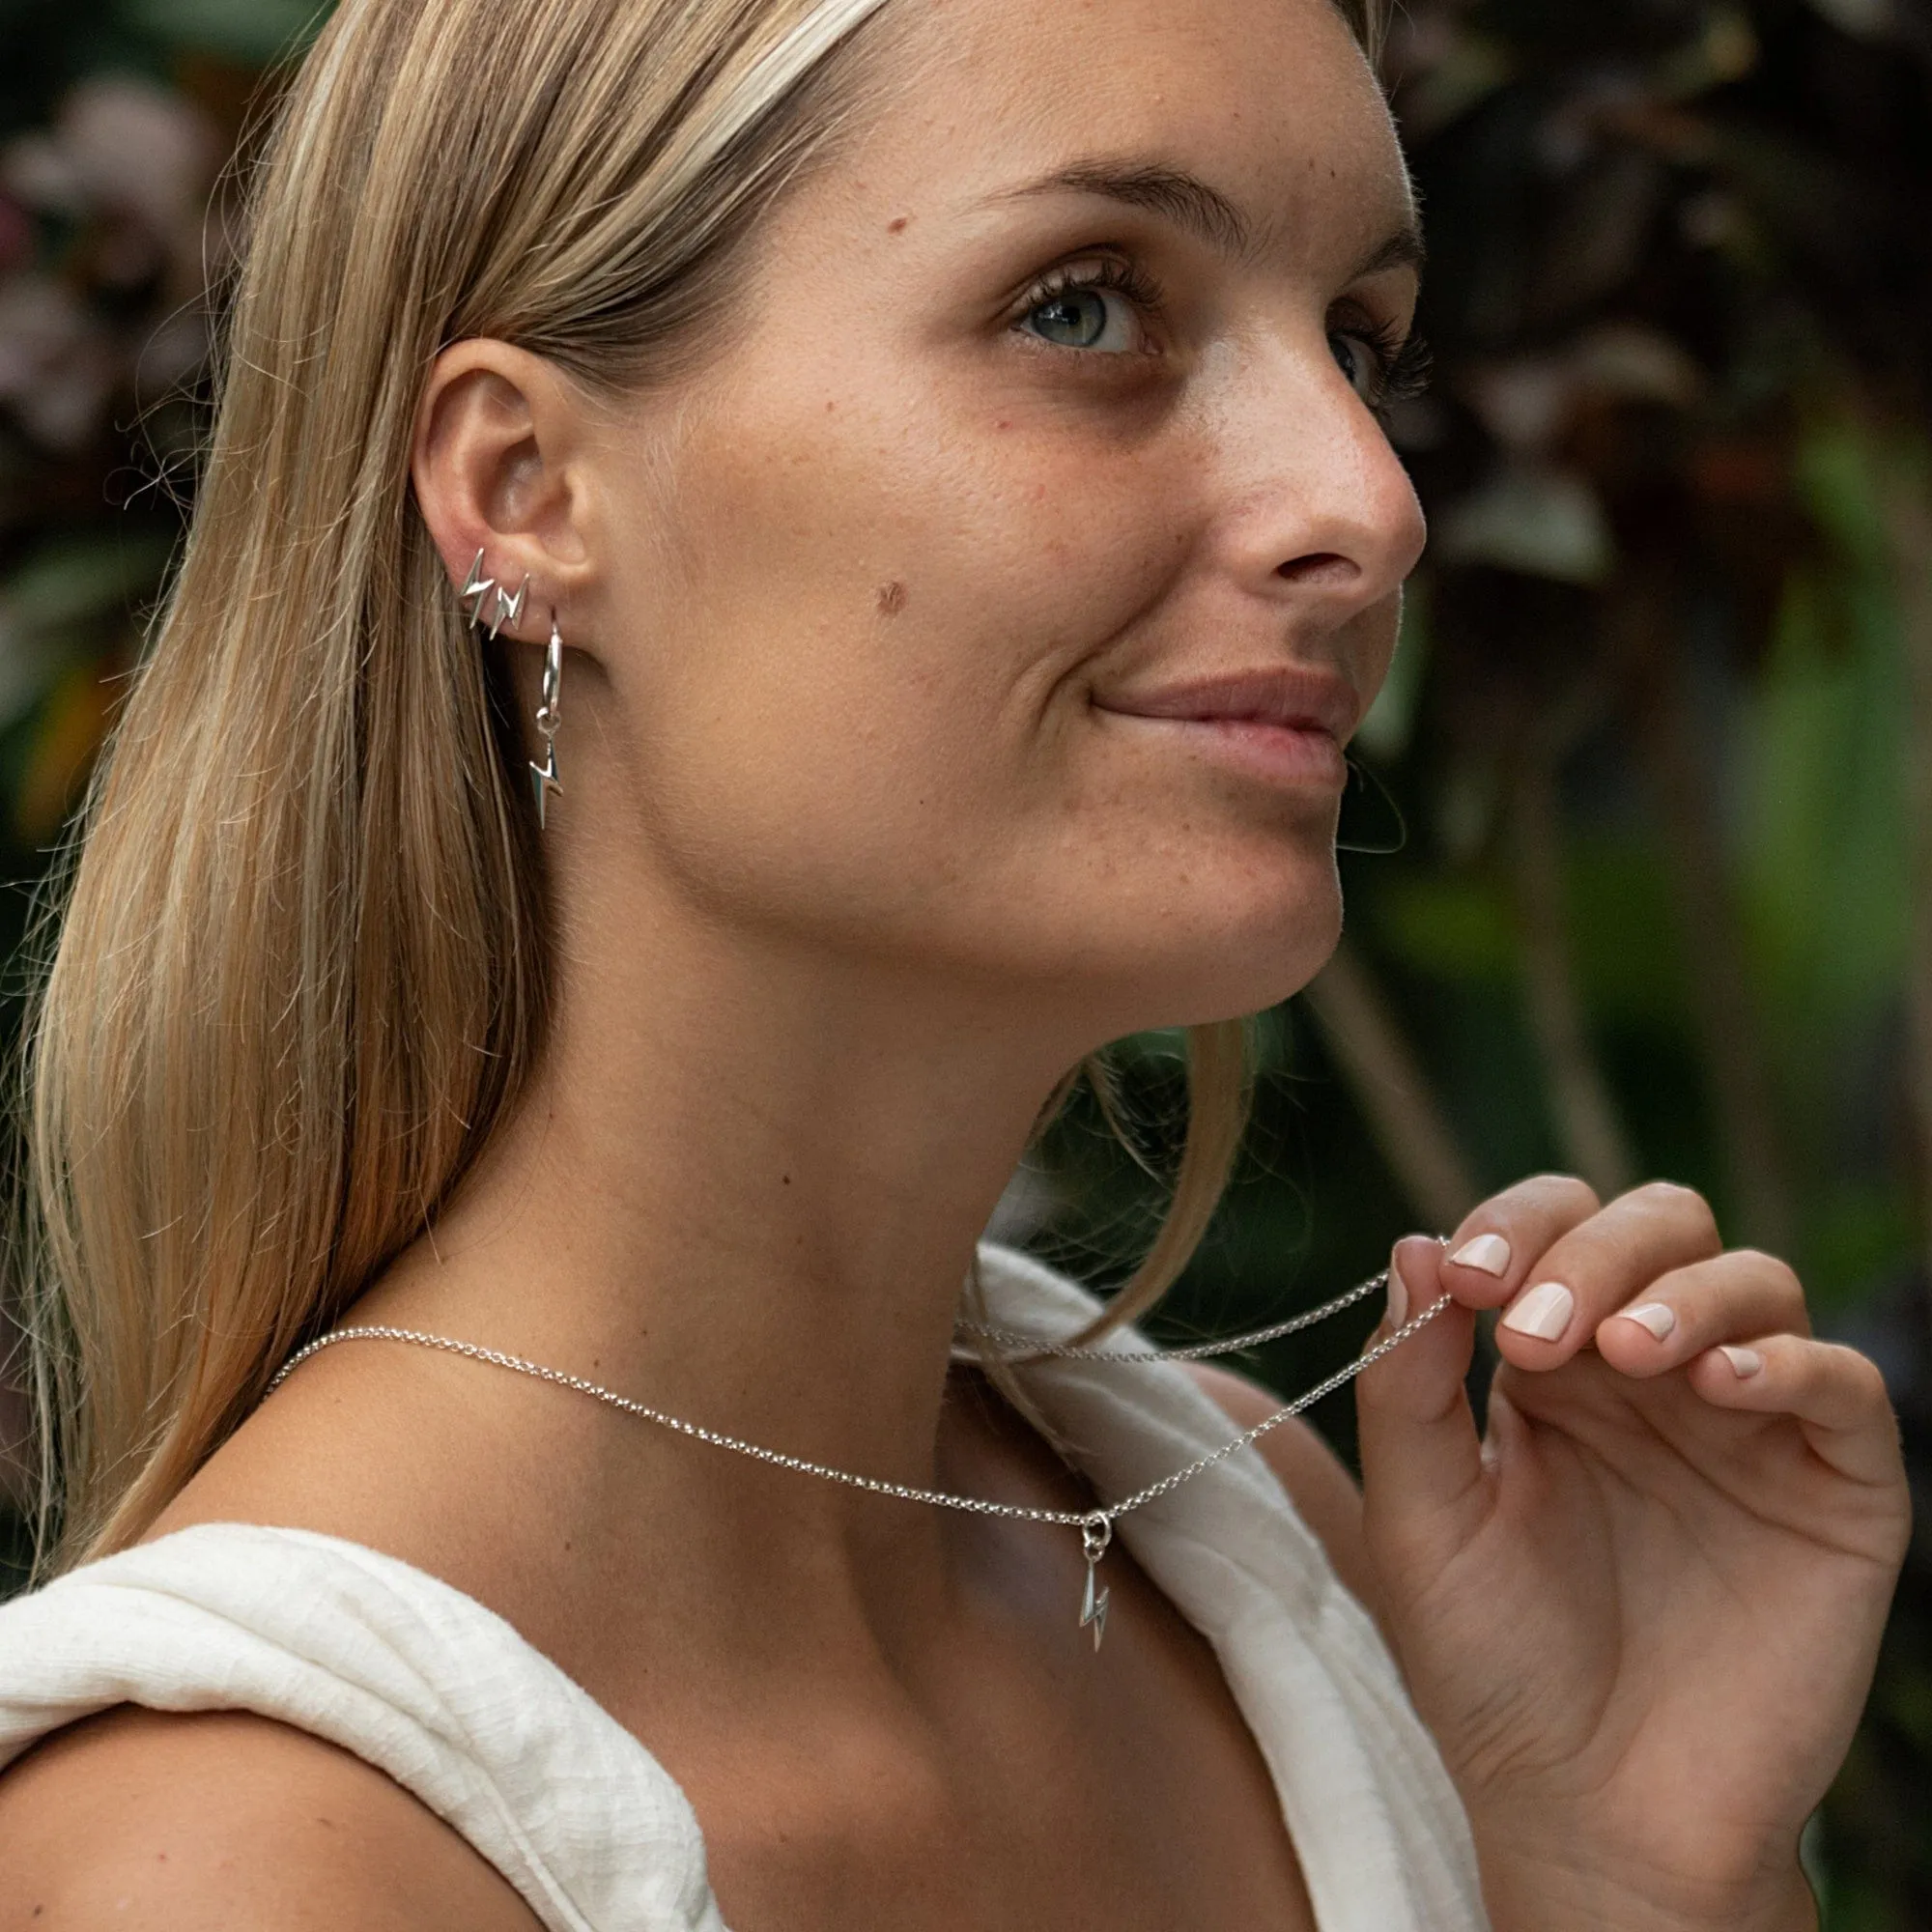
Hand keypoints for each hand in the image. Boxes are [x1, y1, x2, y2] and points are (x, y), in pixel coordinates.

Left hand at [1355, 1177, 1909, 1931]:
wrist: (1589, 1816)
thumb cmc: (1491, 1668)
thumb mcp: (1420, 1518)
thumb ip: (1408, 1384)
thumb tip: (1414, 1243)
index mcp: (1552, 1366)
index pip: (1551, 1228)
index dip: (1512, 1226)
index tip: (1463, 1278)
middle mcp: (1653, 1376)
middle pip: (1655, 1224)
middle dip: (1589, 1251)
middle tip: (1527, 1335)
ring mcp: (1747, 1425)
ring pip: (1753, 1279)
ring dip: (1681, 1291)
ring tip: (1624, 1354)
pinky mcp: (1835, 1491)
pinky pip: (1845, 1387)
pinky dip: (1790, 1361)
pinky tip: (1718, 1385)